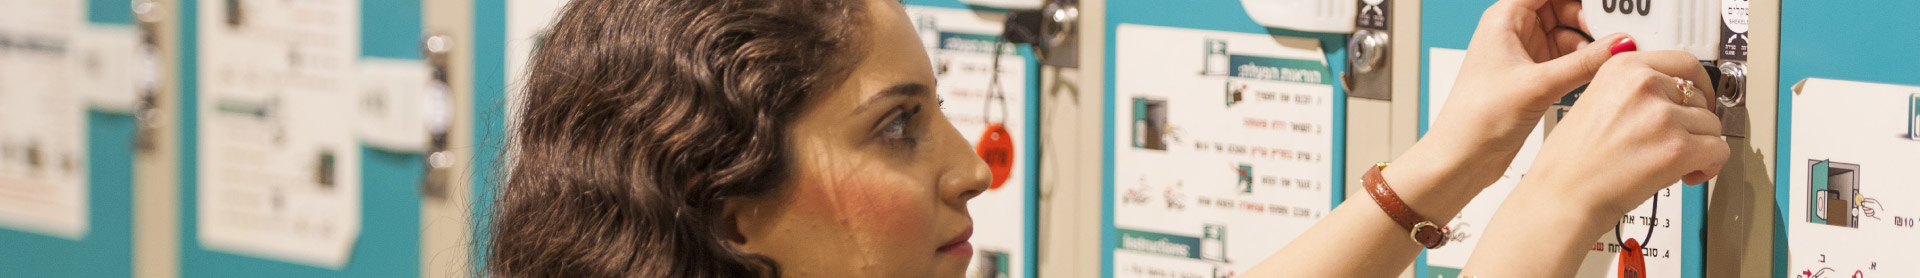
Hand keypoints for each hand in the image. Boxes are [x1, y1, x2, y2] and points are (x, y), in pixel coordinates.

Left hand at [1424, 0, 1621, 188]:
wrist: (1463, 157)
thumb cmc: (1476, 118)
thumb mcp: (1539, 84)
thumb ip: (1584, 62)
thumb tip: (1619, 44)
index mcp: (1504, 18)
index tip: (1607, 7)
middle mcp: (1513, 32)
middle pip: (1563, 8)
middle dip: (1589, 21)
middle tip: (1614, 35)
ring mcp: (1524, 55)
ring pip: (1568, 36)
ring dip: (1588, 46)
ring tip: (1606, 59)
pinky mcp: (1533, 77)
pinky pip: (1566, 59)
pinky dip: (1582, 64)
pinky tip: (1595, 74)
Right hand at [1521, 50, 1726, 216]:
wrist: (1562, 196)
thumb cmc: (1569, 161)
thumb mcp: (1592, 102)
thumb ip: (1631, 92)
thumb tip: (1668, 99)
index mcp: (1622, 68)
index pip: (1683, 62)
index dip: (1696, 85)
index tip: (1697, 97)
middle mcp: (1644, 85)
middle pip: (1699, 96)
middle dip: (1694, 121)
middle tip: (1679, 139)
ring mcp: (1663, 116)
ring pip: (1711, 125)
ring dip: (1701, 145)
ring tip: (1678, 161)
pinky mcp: (1678, 148)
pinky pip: (1718, 151)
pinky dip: (1709, 166)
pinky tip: (1688, 173)